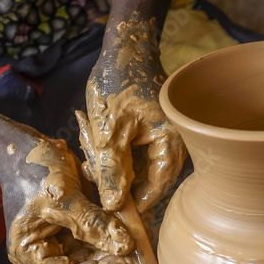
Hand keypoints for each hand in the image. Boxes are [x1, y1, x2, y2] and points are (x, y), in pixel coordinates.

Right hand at [0, 135, 134, 263]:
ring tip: (140, 233)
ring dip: (117, 242)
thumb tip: (125, 246)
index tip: (127, 261)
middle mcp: (46, 249)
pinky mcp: (73, 220)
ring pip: (95, 249)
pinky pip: (97, 230)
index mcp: (31, 253)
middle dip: (112, 256)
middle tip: (140, 248)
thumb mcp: (63, 198)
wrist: (23, 143)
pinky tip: (132, 220)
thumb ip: (93, 223)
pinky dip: (113, 226)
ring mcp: (60, 235)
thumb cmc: (32, 169)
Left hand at [77, 13, 186, 211]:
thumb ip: (112, 170)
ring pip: (136, 171)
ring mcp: (161, 141)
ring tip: (90, 155)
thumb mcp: (109, 130)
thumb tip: (112, 206)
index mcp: (173, 144)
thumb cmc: (119, 84)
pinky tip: (94, 147)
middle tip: (92, 173)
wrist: (124, 50)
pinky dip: (113, 157)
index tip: (110, 213)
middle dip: (117, 183)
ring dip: (112, 170)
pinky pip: (132, 157)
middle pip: (146, 182)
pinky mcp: (149, 135)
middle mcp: (173, 146)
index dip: (134, 204)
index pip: (157, 188)